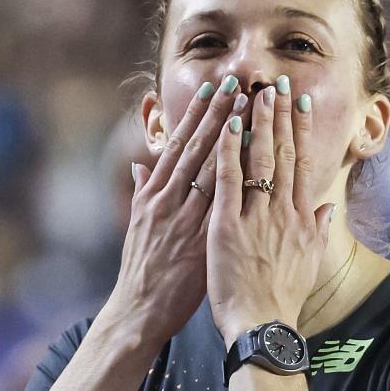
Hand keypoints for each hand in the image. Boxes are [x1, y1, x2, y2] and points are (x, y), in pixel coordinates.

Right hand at [97, 78, 243, 351]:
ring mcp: (182, 216)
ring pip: (210, 166)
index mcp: (154, 193)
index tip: (214, 88)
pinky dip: (234, 176)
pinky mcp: (196, 237)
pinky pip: (220, 201)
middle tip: (237, 81)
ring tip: (250, 107)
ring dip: (231, 134)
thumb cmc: (145, 270)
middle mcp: (166, 198)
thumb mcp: (139, 225)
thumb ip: (143, 191)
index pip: (179, 144)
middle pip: (196, 146)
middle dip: (217, 112)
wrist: (139, 309)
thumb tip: (141, 166)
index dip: (197, 114)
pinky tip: (250, 156)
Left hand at [207, 77, 332, 340]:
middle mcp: (281, 211)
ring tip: (257, 92)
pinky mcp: (227, 225)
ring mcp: (255, 216)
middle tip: (279, 82)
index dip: (301, 129)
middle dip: (281, 115)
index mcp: (299, 217)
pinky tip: (227, 125)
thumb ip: (317, 230)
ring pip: (258, 160)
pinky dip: (228, 151)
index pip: (302, 162)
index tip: (300, 101)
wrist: (262, 326)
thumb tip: (328, 209)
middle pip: (283, 153)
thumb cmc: (281, 298)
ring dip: (258, 122)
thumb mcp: (308, 262)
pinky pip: (227, 181)